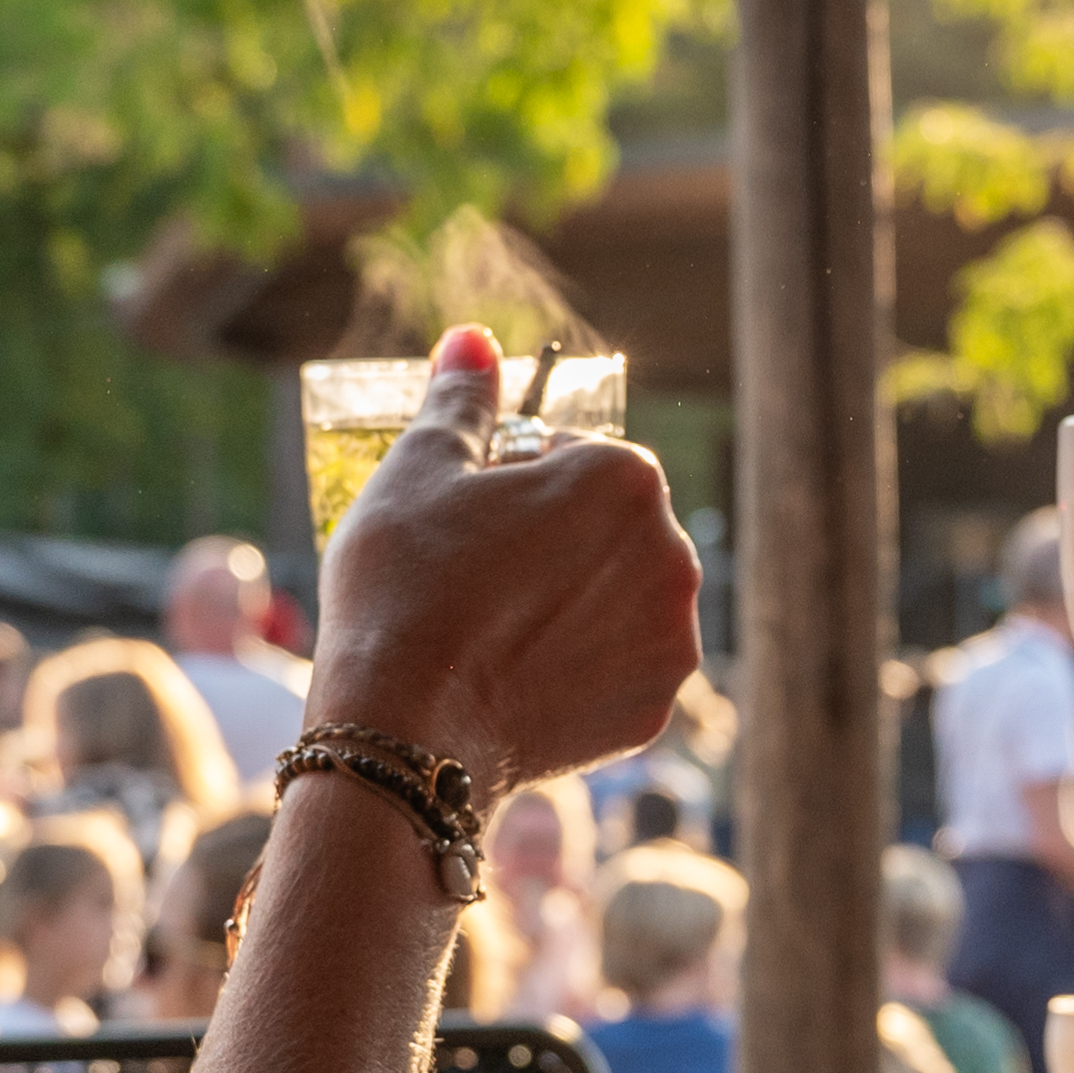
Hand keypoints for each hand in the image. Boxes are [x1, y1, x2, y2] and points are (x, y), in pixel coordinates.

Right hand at [308, 323, 707, 792]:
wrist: (401, 732)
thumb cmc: (404, 586)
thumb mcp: (418, 469)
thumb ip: (463, 400)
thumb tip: (472, 340)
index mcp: (625, 477)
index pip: (577, 456)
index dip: (513, 482)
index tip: (468, 519)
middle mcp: (672, 553)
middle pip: (609, 528)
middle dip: (555, 541)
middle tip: (476, 577)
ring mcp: (669, 639)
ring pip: (619, 600)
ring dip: (573, 604)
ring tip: (494, 631)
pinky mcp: (653, 711)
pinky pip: (618, 671)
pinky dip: (579, 671)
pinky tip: (518, 679)